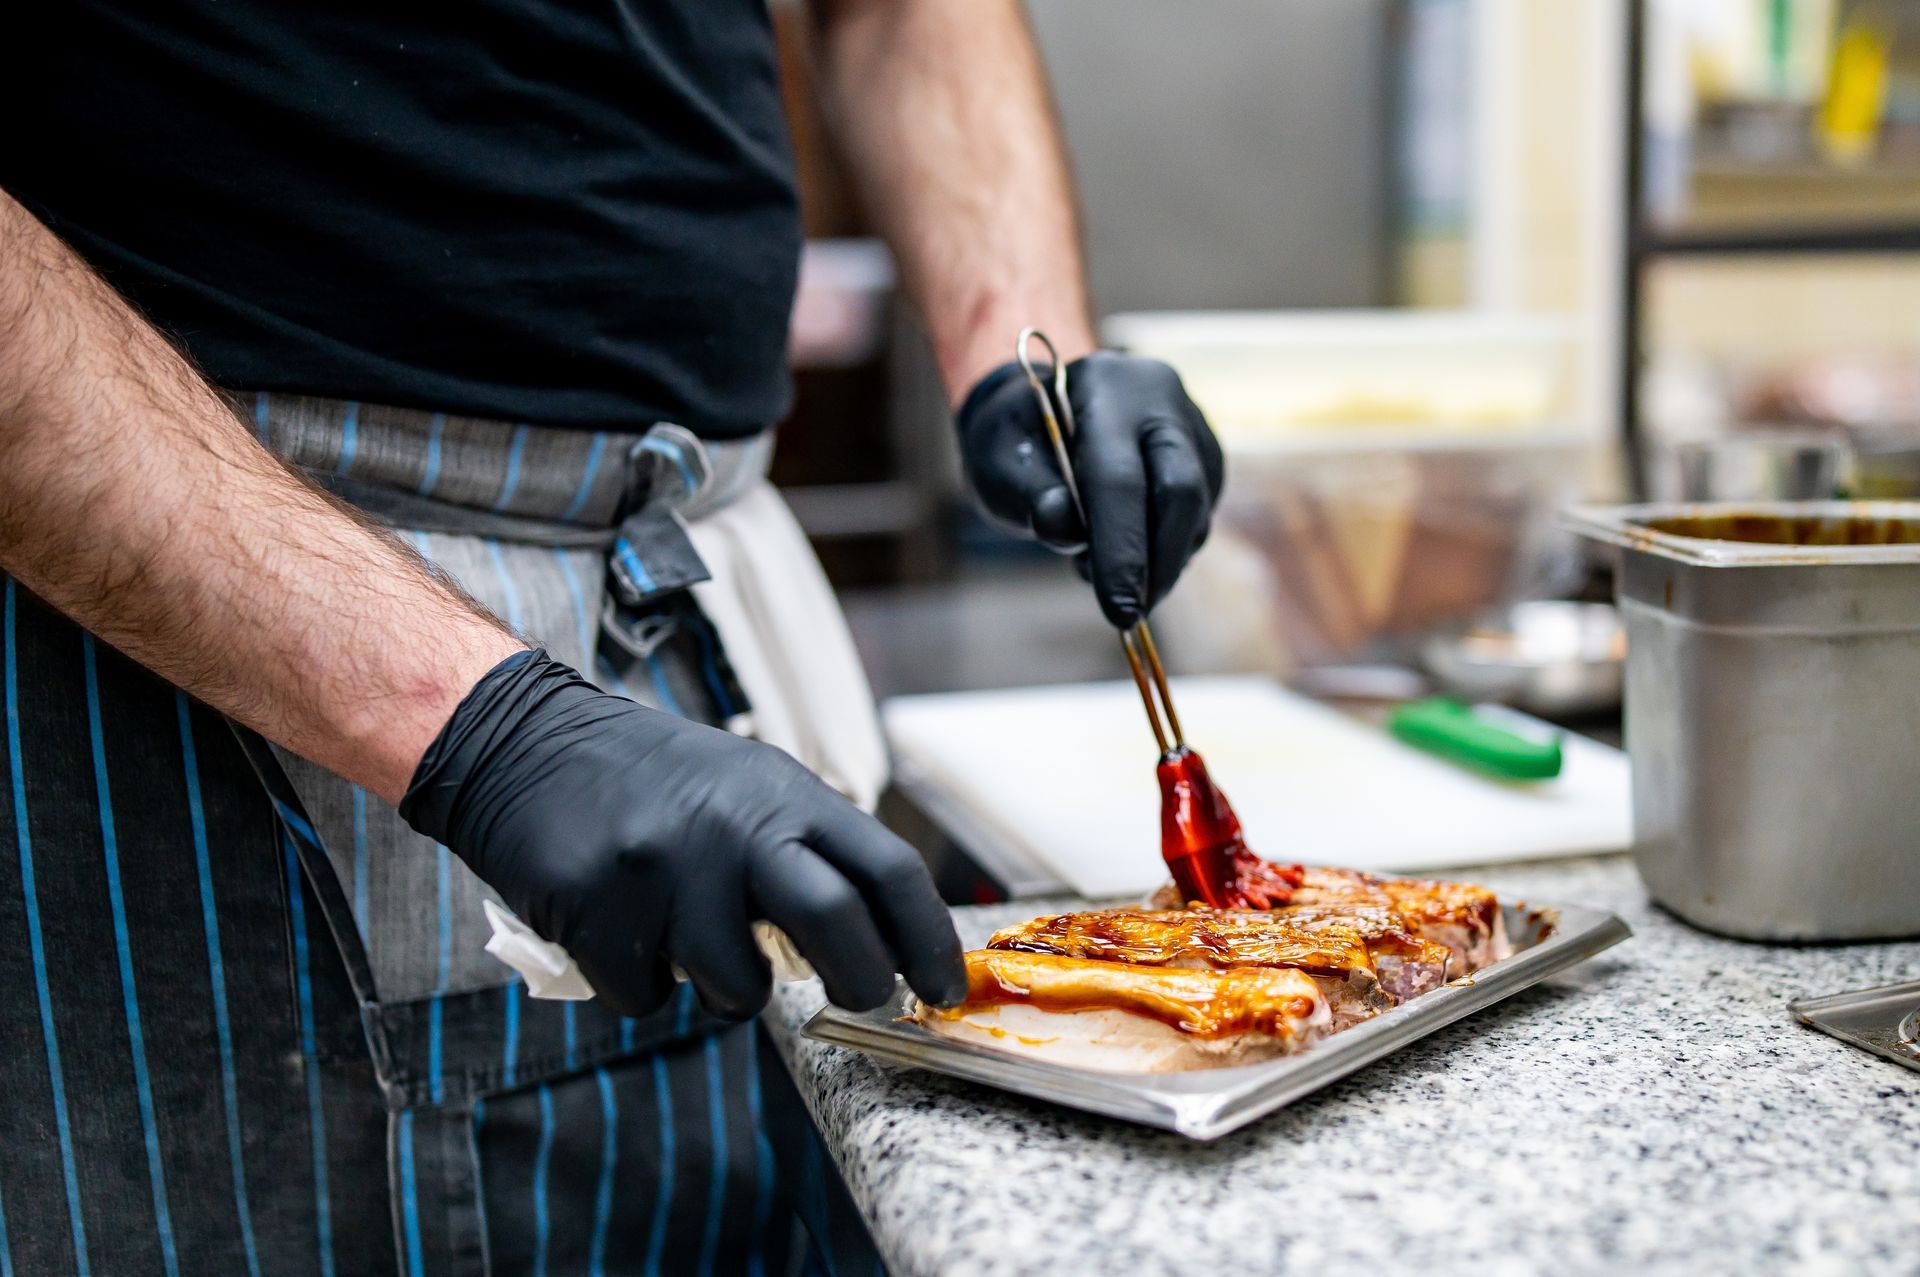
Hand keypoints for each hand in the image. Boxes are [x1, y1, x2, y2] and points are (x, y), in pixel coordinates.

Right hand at [401, 650, 966, 1018]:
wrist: (525, 746)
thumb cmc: (655, 780)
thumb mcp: (749, 784)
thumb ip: (811, 848)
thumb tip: (887, 938)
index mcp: (783, 795)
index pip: (888, 867)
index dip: (928, 937)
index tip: (945, 985)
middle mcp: (733, 826)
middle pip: (837, 924)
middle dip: (864, 980)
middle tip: (863, 996)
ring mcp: (665, 869)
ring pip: (739, 986)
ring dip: (731, 989)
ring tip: (700, 943)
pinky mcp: (598, 910)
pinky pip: (650, 997)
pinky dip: (646, 986)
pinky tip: (628, 935)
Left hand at [956, 351, 1223, 627]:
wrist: (1043, 409)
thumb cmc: (1016, 443)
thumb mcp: (1001, 465)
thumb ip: (1031, 495)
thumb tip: (1066, 527)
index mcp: (1102, 386)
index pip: (1120, 478)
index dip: (1121, 549)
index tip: (1120, 611)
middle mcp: (1158, 396)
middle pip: (1180, 490)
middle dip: (1159, 562)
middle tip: (1132, 614)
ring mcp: (1190, 421)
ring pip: (1196, 508)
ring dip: (1161, 560)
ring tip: (1110, 573)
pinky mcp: (1206, 452)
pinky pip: (1201, 512)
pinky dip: (1170, 547)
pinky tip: (1132, 554)